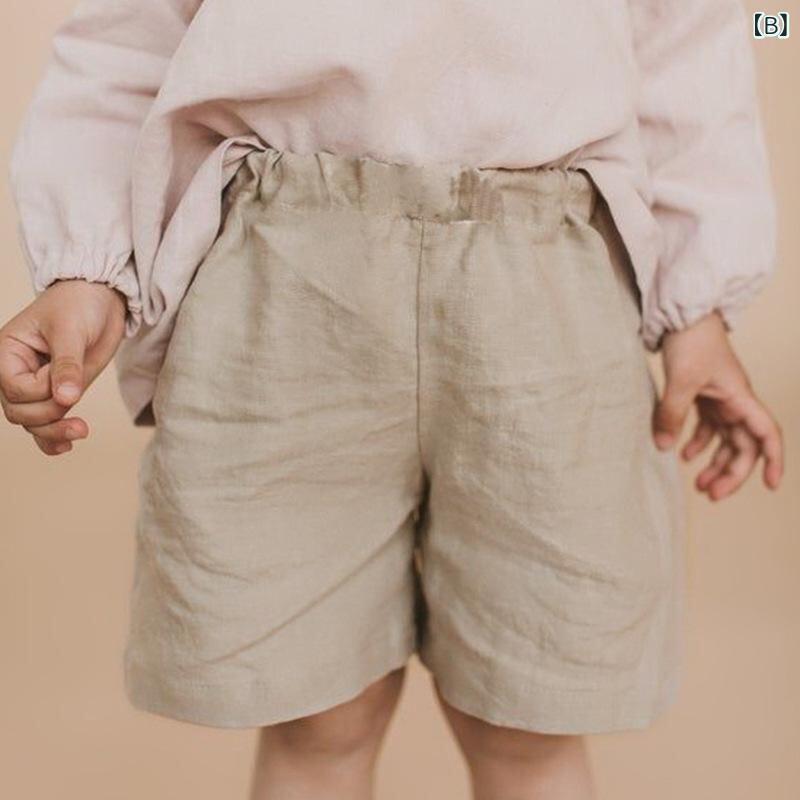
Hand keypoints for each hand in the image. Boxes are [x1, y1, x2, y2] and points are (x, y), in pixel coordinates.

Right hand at [0, 279, 126, 454]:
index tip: (65, 374)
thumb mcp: (72, 331)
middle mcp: (15, 371)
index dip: (41, 390)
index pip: (14, 389)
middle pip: (19, 412)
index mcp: (7, 352)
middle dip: (49, 413)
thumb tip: (65, 399)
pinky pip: (45, 424)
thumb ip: (67, 366)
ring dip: (54, 431)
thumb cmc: (79, 305)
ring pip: (31, 423)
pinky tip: (68, 445)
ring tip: (81, 430)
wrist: (101, 300)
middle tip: (77, 394)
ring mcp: (36, 384)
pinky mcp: (56, 393)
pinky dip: (54, 439)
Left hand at [653, 311, 783, 500]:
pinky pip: (706, 425)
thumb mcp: (680, 381)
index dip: (772, 461)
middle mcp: (735, 401)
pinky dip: (697, 441)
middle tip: (710, 495)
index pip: (766, 435)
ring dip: (714, 462)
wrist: (682, 312)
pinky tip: (683, 455)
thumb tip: (664, 448)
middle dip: (731, 473)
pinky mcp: (702, 392)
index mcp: (740, 398)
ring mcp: (719, 397)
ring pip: (725, 439)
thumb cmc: (691, 340)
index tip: (770, 486)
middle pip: (743, 445)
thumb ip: (672, 415)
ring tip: (698, 485)